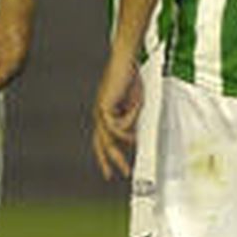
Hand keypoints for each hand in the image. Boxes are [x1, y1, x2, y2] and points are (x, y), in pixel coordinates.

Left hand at [92, 48, 142, 180]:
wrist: (124, 62)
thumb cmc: (130, 79)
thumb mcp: (134, 105)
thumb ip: (132, 121)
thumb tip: (135, 139)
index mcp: (106, 115)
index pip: (103, 140)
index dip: (106, 156)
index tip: (114, 170)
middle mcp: (100, 115)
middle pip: (101, 144)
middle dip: (109, 160)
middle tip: (119, 174)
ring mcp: (100, 111)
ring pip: (110, 136)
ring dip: (126, 136)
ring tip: (135, 135)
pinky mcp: (104, 106)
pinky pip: (118, 124)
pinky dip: (130, 118)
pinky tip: (136, 106)